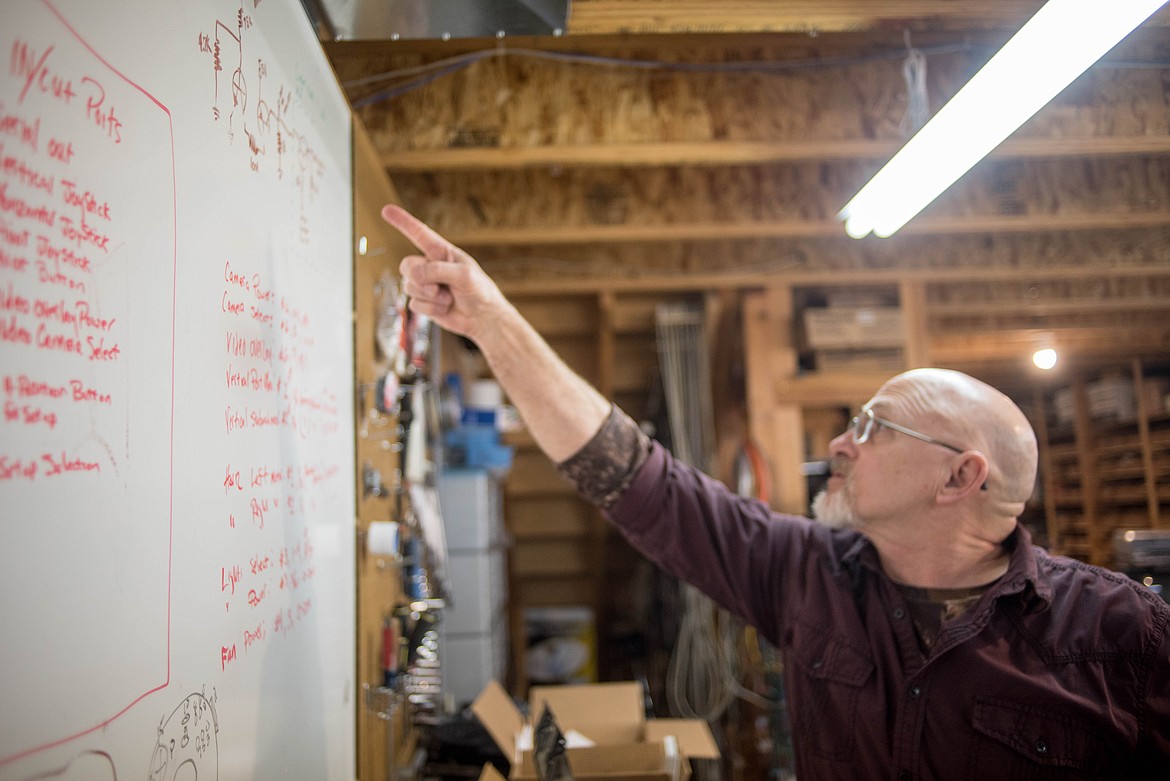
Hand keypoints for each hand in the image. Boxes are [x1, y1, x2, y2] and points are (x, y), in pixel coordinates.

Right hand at [381, 204, 505, 340]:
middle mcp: (431, 266)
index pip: (419, 233)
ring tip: (448, 298)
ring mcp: (426, 284)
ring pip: (409, 286)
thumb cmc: (480, 292)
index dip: (402, 221)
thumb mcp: (464, 275)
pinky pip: (414, 304)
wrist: (482, 318)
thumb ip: (438, 270)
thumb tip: (416, 274)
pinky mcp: (423, 302)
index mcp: (442, 252)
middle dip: (420, 278)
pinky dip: (431, 309)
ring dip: (430, 296)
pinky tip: (445, 307)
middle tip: (439, 287)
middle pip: (407, 265)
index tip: (386, 210)